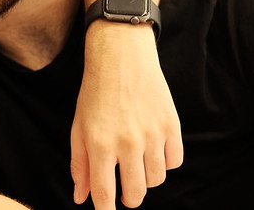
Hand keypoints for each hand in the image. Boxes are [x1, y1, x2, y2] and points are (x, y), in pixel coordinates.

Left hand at [70, 21, 182, 208]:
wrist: (121, 58)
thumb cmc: (95, 93)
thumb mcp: (79, 127)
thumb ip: (80, 165)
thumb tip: (80, 198)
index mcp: (100, 144)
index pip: (104, 194)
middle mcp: (128, 142)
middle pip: (136, 194)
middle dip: (128, 198)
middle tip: (124, 191)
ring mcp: (152, 135)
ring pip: (156, 180)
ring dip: (146, 178)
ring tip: (136, 162)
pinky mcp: (172, 126)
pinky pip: (174, 162)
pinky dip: (164, 162)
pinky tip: (152, 149)